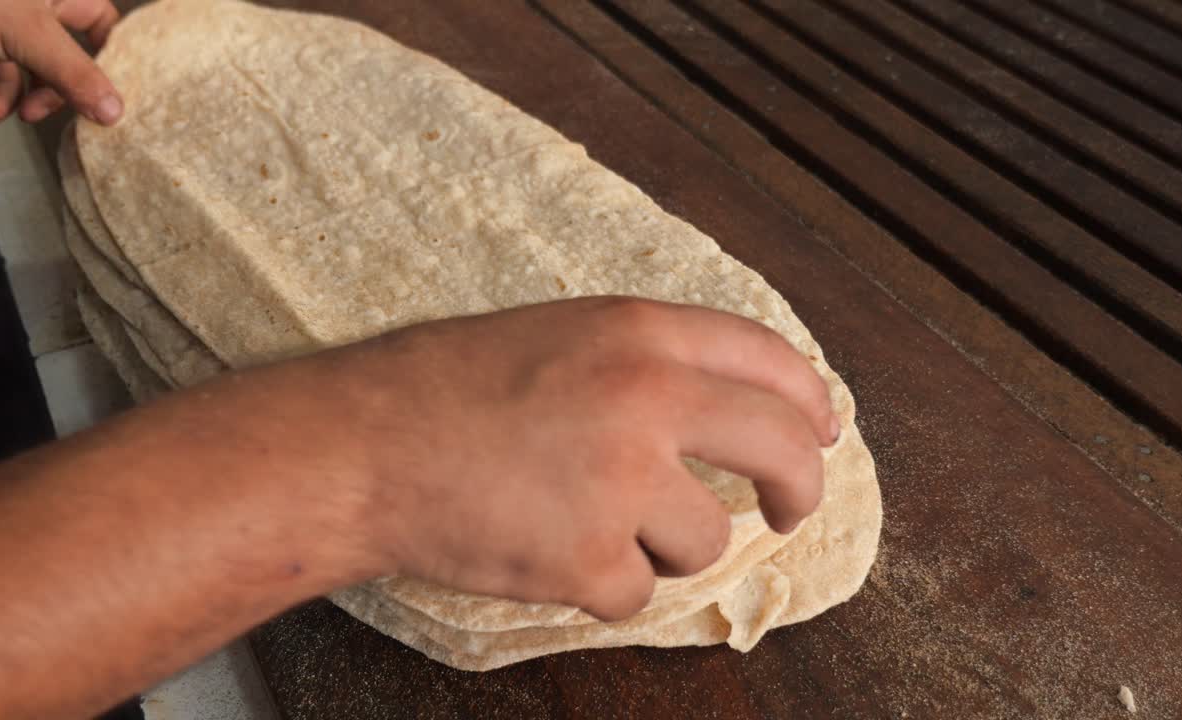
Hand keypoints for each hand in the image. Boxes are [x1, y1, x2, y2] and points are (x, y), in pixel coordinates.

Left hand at [0, 0, 121, 125]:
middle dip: (61, 93)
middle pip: (71, 61)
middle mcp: (34, 10)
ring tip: (12, 114)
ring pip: (32, 79)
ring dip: (20, 104)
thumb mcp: (25, 31)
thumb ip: (72, 71)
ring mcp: (4, 32)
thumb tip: (113, 111)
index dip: (114, 55)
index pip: (103, 22)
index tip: (119, 93)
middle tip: (63, 111)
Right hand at [275, 298, 837, 619]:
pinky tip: (545, 549)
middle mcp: (648, 398)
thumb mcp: (559, 335)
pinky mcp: (588, 557)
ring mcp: (622, 481)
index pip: (771, 359)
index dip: (810, 400)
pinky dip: (601, 584)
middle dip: (803, 489)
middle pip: (784, 450)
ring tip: (584, 520)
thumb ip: (648, 361)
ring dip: (663, 544)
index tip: (822, 430)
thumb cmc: (443, 385)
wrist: (359, 444)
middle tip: (791, 511)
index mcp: (640, 332)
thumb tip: (732, 402)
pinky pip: (636, 592)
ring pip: (707, 540)